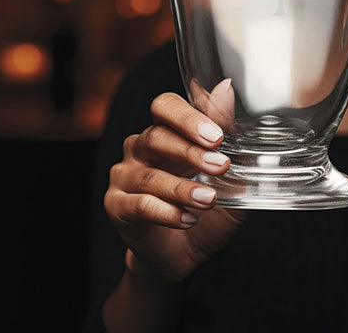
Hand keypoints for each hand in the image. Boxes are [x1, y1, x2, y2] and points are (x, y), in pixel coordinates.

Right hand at [104, 80, 246, 283]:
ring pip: (150, 176)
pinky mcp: (116, 206)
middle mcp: (140, 148)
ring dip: (183, 189)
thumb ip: (231, 138)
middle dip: (191, 151)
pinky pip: (139, 205)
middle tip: (220, 165)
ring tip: (210, 199)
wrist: (183, 256)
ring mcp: (125, 176)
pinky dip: (167, 213)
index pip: (166, 106)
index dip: (188, 117)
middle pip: (156, 136)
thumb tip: (228, 91)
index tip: (217, 136)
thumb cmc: (206, 208)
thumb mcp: (229, 176)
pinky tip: (189, 219)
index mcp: (166, 132)